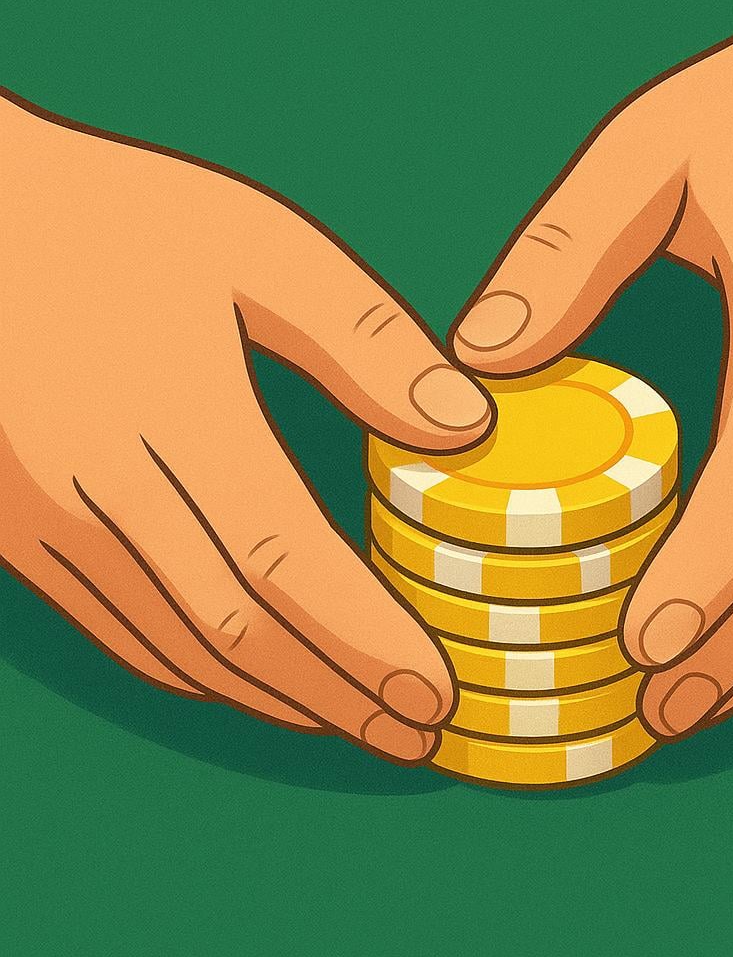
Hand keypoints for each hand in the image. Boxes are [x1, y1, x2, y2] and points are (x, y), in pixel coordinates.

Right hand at [0, 90, 492, 763]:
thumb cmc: (113, 218)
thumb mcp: (255, 244)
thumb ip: (364, 339)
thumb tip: (463, 425)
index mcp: (172, 413)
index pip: (286, 564)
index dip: (365, 643)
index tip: (436, 695)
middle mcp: (99, 487)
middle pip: (236, 632)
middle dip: (335, 696)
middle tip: (413, 738)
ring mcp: (42, 519)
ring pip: (174, 648)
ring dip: (273, 699)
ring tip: (351, 724)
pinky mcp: (13, 531)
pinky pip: (114, 631)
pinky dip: (195, 672)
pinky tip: (248, 684)